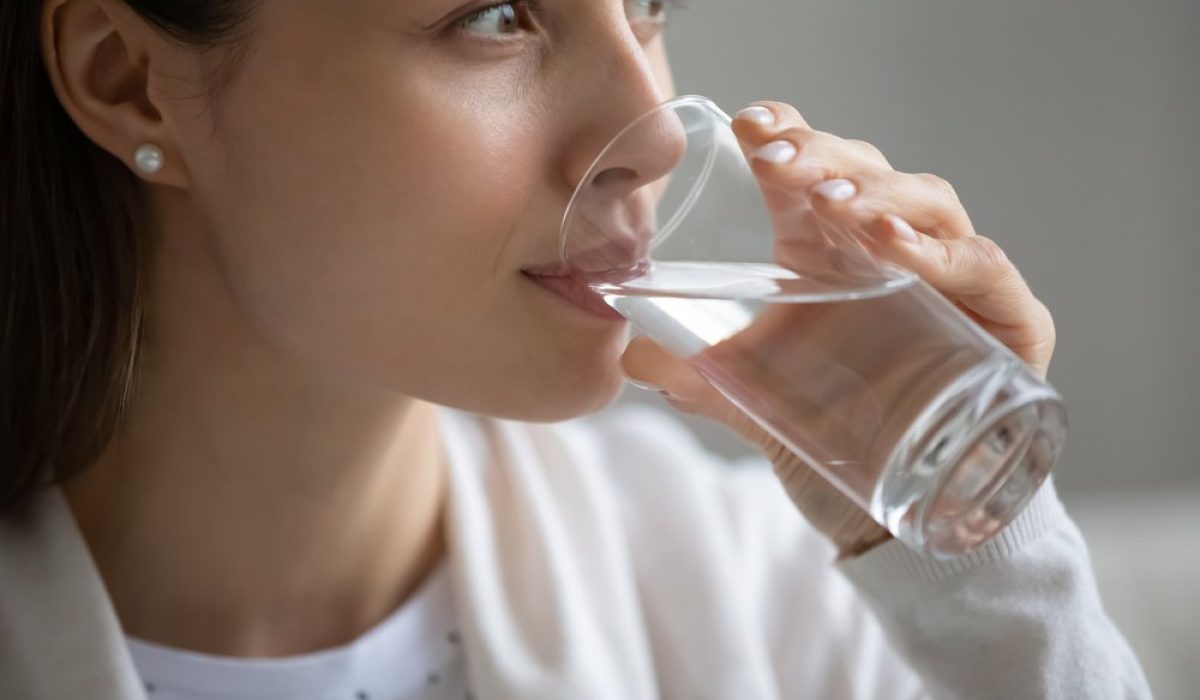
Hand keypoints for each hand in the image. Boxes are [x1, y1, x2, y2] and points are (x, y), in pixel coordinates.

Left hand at [621, 100, 1056, 556]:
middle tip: (777, 160)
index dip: (790, 136)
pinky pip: (985, 269)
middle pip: (870, 176)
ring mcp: (957, 282)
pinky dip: (942, 253)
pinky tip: (891, 248)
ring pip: (929, 206)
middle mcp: (898, 254)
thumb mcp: (754, 399)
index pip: (815, 170)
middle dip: (824, 158)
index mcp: (833, 253)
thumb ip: (695, 373)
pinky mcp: (1010, 324)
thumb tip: (625, 349)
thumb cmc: (829, 439)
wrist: (886, 519)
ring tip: (829, 202)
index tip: (749, 125)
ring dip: (877, 195)